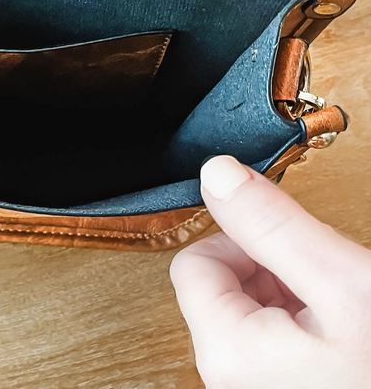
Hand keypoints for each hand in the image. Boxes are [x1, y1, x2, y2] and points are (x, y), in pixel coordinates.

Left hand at [170, 156, 370, 388]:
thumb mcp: (343, 284)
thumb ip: (272, 226)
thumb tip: (217, 174)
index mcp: (227, 351)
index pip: (194, 263)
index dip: (240, 240)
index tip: (285, 241)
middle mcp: (229, 379)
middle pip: (221, 289)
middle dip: (272, 270)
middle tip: (326, 281)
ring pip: (251, 314)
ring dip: (293, 297)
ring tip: (344, 313)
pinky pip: (275, 344)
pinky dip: (306, 326)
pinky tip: (346, 336)